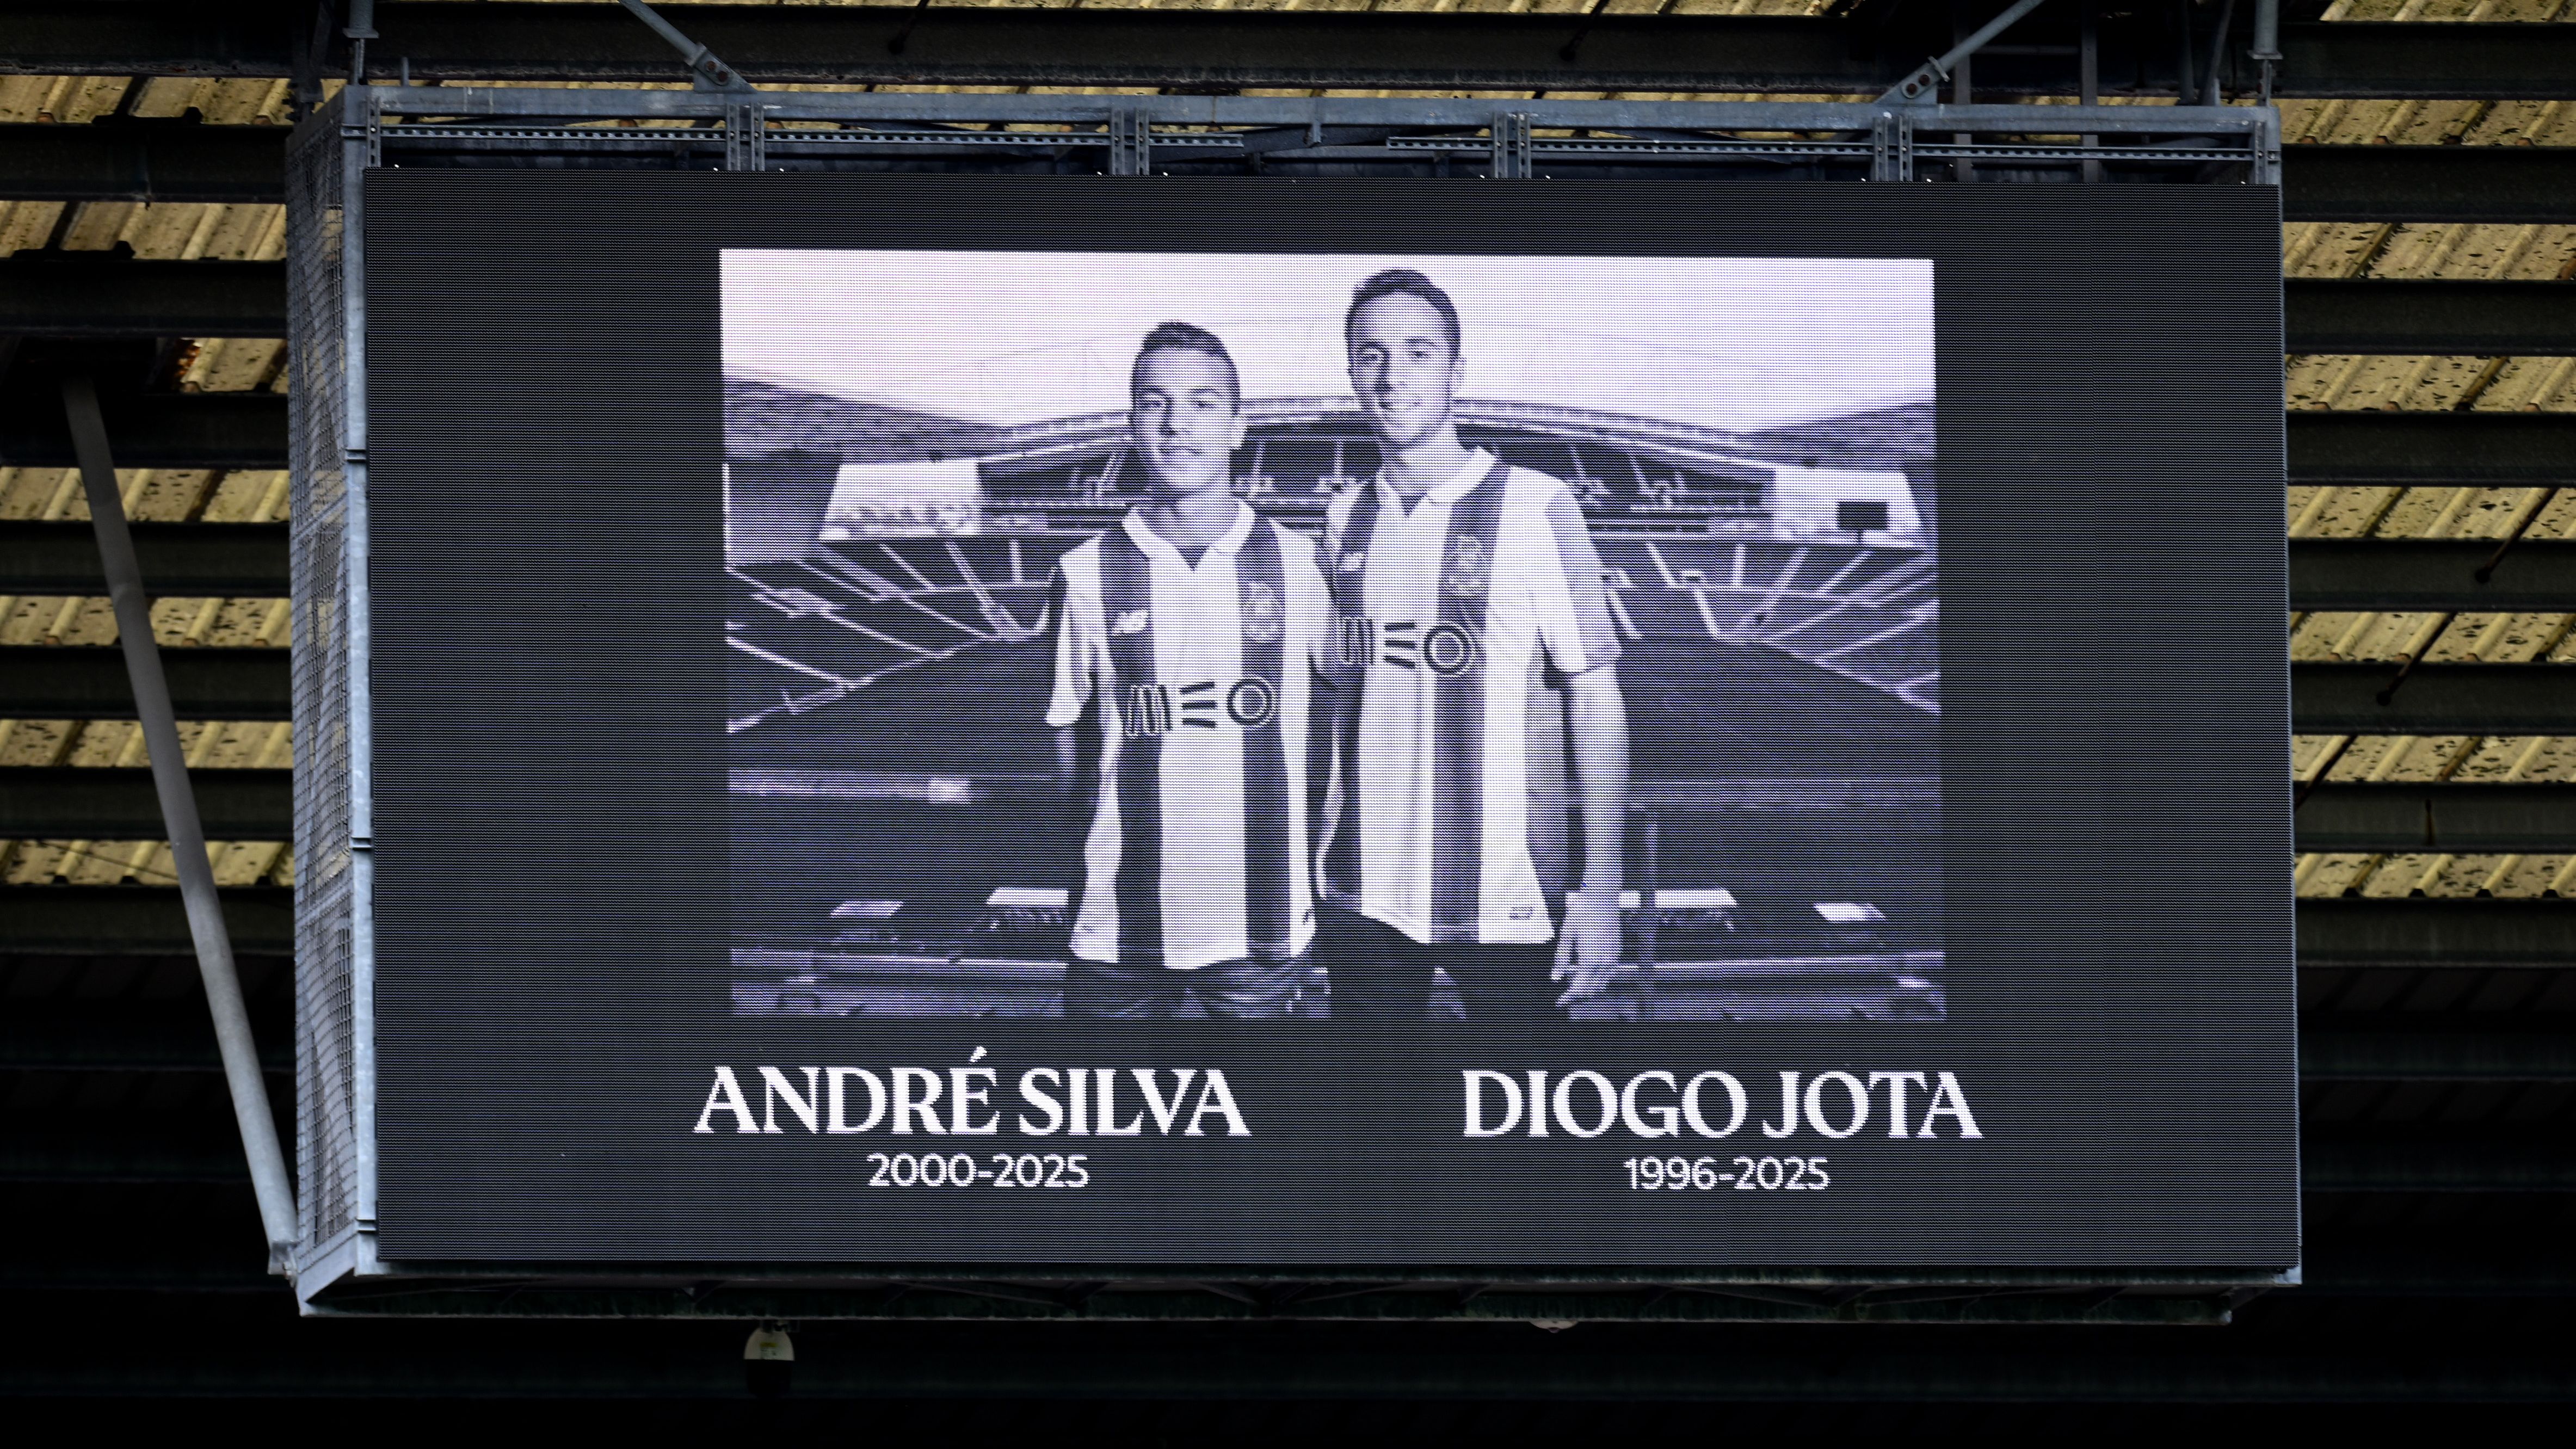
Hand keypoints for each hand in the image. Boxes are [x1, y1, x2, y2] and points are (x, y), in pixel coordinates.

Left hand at [1552, 888, 1625, 1005]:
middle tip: (1564, 994)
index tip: (1560, 1001)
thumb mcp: (1566, 935)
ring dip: (1588, 988)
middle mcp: (1605, 961)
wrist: (1601, 897)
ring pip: (1602, 984)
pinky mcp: (1617, 951)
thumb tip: (1556, 977)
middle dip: (1577, 995)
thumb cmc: (1582, 911)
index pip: (1579, 988)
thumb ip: (1560, 958)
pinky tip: (1588, 974)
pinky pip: (1609, 973)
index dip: (1568, 997)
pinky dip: (1598, 979)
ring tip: (1574, 984)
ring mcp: (1613, 957)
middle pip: (1591, 989)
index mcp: (1590, 959)